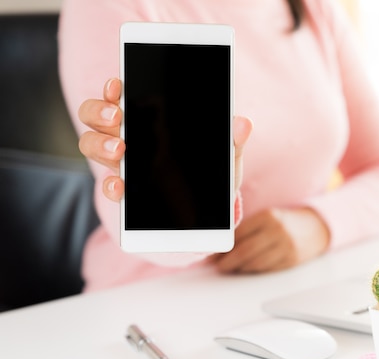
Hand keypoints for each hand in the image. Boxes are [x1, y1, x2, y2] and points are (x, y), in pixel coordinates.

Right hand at [77, 78, 251, 200]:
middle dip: (99, 111)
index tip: (117, 86)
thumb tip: (244, 123)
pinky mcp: (126, 189)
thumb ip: (233, 138)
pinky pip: (108, 185)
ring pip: (91, 144)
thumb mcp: (226, 153)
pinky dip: (110, 185)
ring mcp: (123, 162)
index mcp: (150, 116)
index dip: (112, 87)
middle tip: (118, 118)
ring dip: (99, 144)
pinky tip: (121, 187)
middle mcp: (128, 134)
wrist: (212, 208)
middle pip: (94, 114)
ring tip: (119, 151)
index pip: (120, 94)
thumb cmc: (215, 170)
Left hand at [209, 207, 330, 272]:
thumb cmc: (285, 223)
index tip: (213, 254)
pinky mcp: (291, 260)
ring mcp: (286, 247)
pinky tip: (246, 268)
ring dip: (239, 268)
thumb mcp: (268, 217)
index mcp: (268, 216)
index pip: (239, 234)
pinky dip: (253, 270)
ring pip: (255, 263)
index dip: (223, 247)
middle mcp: (278, 230)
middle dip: (227, 261)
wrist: (315, 228)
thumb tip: (223, 247)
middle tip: (218, 265)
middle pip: (245, 251)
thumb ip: (247, 229)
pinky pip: (267, 269)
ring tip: (231, 267)